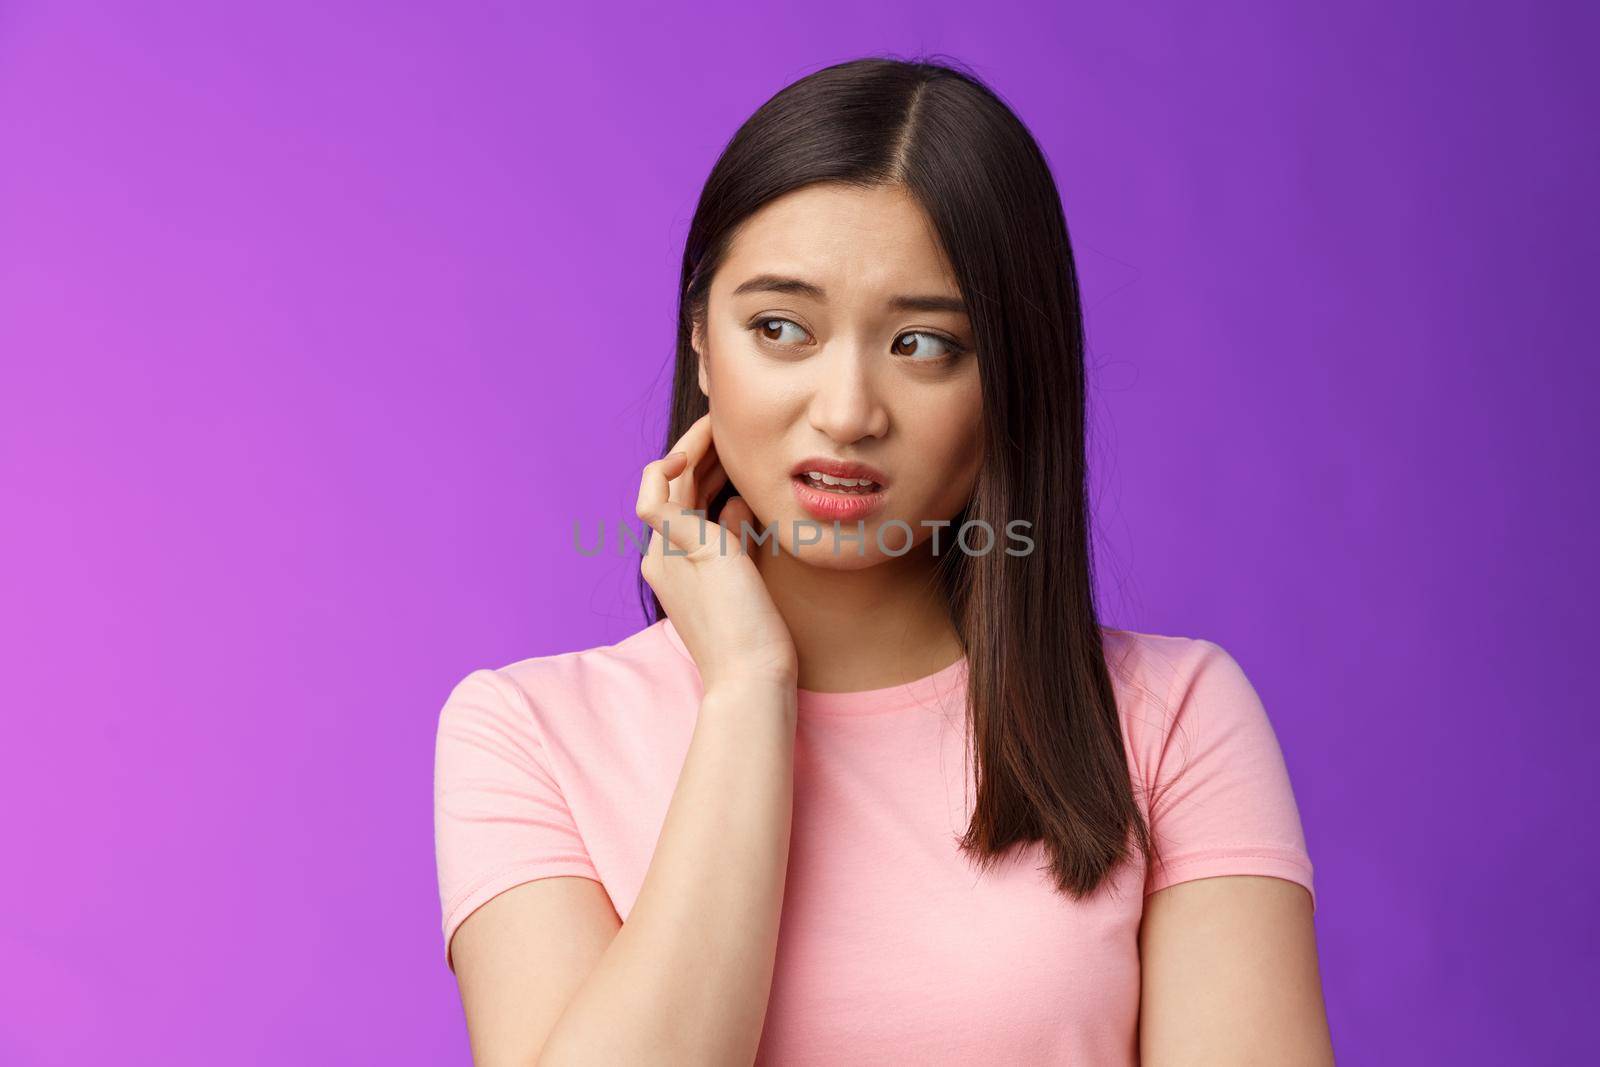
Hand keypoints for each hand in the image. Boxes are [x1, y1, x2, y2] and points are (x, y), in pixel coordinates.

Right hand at [636, 413, 797, 694]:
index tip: (733, 452)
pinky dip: (670, 467)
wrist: (753, 677)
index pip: (683, 503)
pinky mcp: (681, 550)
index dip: (704, 470)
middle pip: (673, 488)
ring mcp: (667, 554)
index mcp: (676, 566)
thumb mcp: (745, 575)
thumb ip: (737, 536)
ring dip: (689, 449)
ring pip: (663, 483)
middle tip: (728, 427)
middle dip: (699, 453)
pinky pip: (656, 496)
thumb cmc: (756, 637)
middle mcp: (662, 558)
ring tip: (719, 424)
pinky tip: (696, 451)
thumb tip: (740, 501)